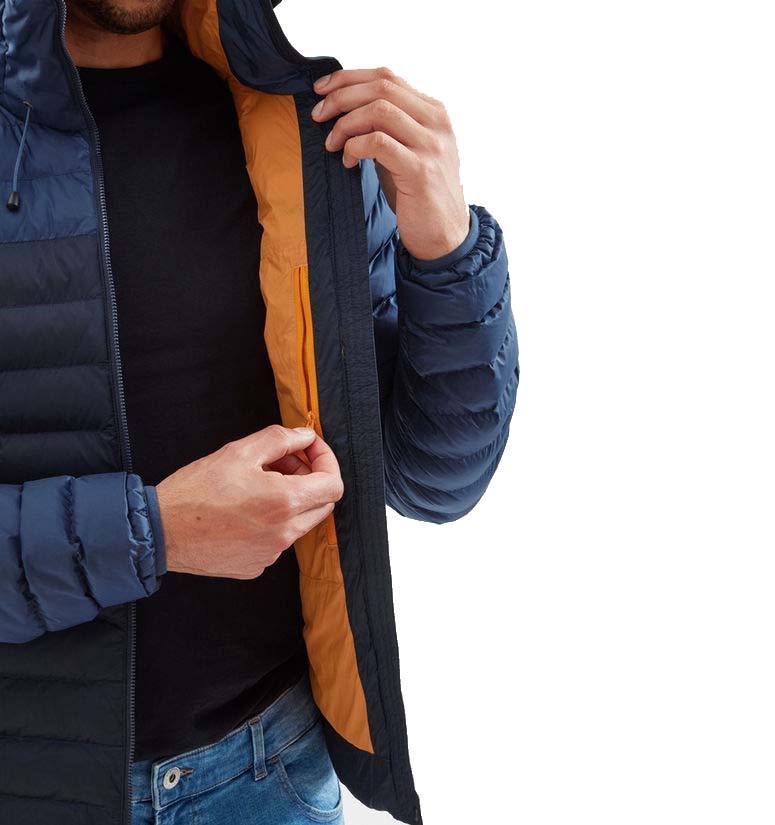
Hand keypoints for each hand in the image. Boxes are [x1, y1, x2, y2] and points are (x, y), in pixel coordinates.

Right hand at [155, 425, 343, 578]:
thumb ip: (280, 440)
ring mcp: (271, 553)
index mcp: (284, 503)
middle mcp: (284, 533)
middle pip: (322, 505)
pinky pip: (278, 539)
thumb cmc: (195, 491)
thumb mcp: (239, 452)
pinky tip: (244, 509)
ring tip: (257, 482)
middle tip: (282, 462)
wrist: (160, 531)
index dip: (326, 461)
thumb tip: (305, 436)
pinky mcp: (257, 565)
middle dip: (310, 478)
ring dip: (290, 499)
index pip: (334, 485)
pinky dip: (272, 521)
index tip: (309, 449)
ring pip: (300, 522)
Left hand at [312, 67, 469, 260]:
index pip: (387, 77)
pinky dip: (355, 147)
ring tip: (332, 143)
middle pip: (381, 88)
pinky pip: (378, 143)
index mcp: (433, 112)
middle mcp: (436, 123)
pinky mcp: (420, 170)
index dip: (348, 78)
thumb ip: (388, 127)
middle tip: (319, 116)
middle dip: (341, 97)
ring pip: (378, 110)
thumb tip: (345, 108)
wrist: (444, 235)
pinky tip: (348, 161)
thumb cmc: (419, 194)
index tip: (322, 90)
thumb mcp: (406, 150)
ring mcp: (430, 145)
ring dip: (346, 124)